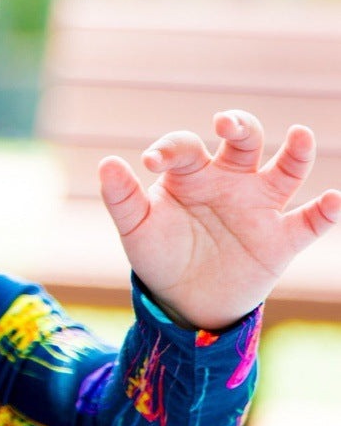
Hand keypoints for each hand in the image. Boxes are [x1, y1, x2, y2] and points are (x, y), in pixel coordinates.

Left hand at [98, 110, 340, 328]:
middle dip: (238, 125)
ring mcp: (259, 206)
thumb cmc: (160, 254)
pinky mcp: (281, 239)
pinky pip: (309, 222)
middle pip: (243, 140)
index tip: (152, 163)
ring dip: (296, 152)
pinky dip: (325, 212)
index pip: (185, 147)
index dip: (170, 149)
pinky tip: (333, 201)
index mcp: (192, 173)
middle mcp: (230, 179)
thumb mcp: (136, 229)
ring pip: (285, 170)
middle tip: (224, 123)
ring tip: (299, 135)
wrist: (186, 302)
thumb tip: (106, 163)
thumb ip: (122, 198)